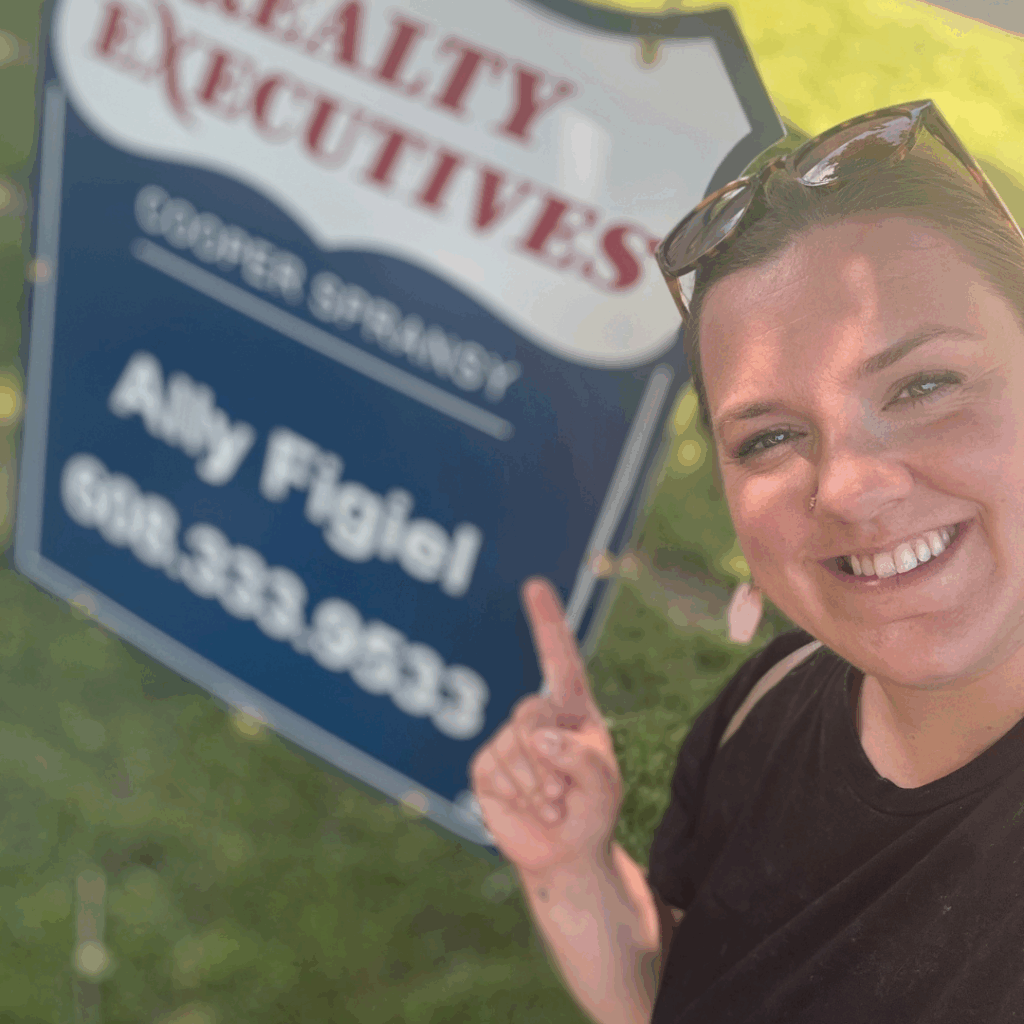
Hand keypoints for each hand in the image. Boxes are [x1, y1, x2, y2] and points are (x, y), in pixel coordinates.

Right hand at [469, 577, 622, 875]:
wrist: (567, 854)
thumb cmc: (593, 809)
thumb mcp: (604, 782)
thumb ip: (579, 755)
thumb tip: (537, 735)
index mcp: (573, 709)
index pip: (559, 659)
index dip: (546, 622)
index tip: (535, 585)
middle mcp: (538, 717)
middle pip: (531, 712)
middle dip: (550, 759)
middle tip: (566, 792)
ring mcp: (508, 739)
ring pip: (514, 748)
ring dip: (539, 786)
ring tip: (555, 805)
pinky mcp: (487, 766)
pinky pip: (496, 770)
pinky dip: (520, 795)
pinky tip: (535, 809)